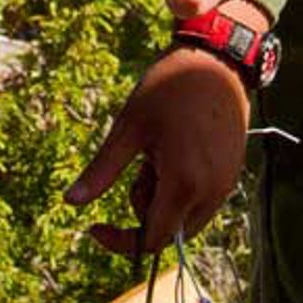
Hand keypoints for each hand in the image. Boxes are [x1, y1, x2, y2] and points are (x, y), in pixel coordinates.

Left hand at [67, 39, 253, 257]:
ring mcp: (225, 185)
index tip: (95, 227)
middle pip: (169, 234)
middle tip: (140, 166)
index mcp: (183, 184)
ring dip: (165, 201)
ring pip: (187, 219)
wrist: (218, 61)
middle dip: (145, 213)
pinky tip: (178, 151)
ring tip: (161, 153)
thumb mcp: (128, 128)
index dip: (120, 241)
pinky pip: (203, 202)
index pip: (151, 241)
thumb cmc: (170, 89)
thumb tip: (69, 202)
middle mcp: (210, 193)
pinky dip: (184, 191)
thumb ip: (101, 171)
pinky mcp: (233, 174)